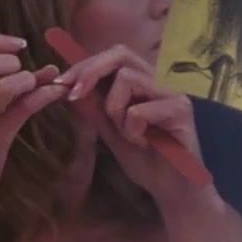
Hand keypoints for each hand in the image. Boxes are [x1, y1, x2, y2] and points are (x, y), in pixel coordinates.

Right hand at [0, 35, 68, 211]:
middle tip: (23, 70)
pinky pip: (21, 110)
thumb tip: (46, 69)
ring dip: (27, 79)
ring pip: (2, 86)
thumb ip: (0, 91)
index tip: (18, 46)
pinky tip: (57, 92)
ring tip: (34, 86)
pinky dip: (44, 95)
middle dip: (11, 60)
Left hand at [56, 45, 205, 204]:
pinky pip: (139, 110)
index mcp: (141, 84)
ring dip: (114, 109)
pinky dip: (131, 129)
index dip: (84, 66)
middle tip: (74, 95)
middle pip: (121, 53)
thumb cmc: (144, 158)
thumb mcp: (109, 130)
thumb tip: (67, 86)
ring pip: (127, 80)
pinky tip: (144, 143)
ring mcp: (171, 94)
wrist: (172, 187)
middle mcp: (158, 82)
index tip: (59, 84)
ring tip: (126, 133)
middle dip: (90, 71)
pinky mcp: (182, 110)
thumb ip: (94, 108)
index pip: (112, 56)